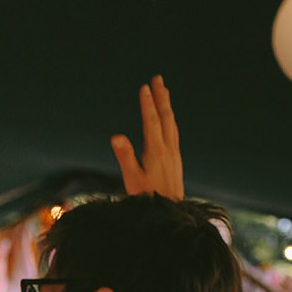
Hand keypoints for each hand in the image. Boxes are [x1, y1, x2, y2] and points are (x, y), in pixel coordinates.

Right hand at [110, 76, 182, 199]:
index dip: (147, 104)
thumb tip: (116, 136)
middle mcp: (168, 149)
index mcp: (156, 151)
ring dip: (167, 106)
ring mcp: (174, 154)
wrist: (170, 212)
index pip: (151, 121)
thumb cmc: (147, 198)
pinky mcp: (176, 160)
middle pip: (165, 117)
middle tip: (157, 78)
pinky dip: (170, 120)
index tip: (144, 87)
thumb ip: (125, 156)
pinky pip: (174, 132)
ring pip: (171, 124)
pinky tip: (168, 121)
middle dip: (161, 97)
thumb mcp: (131, 178)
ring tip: (164, 92)